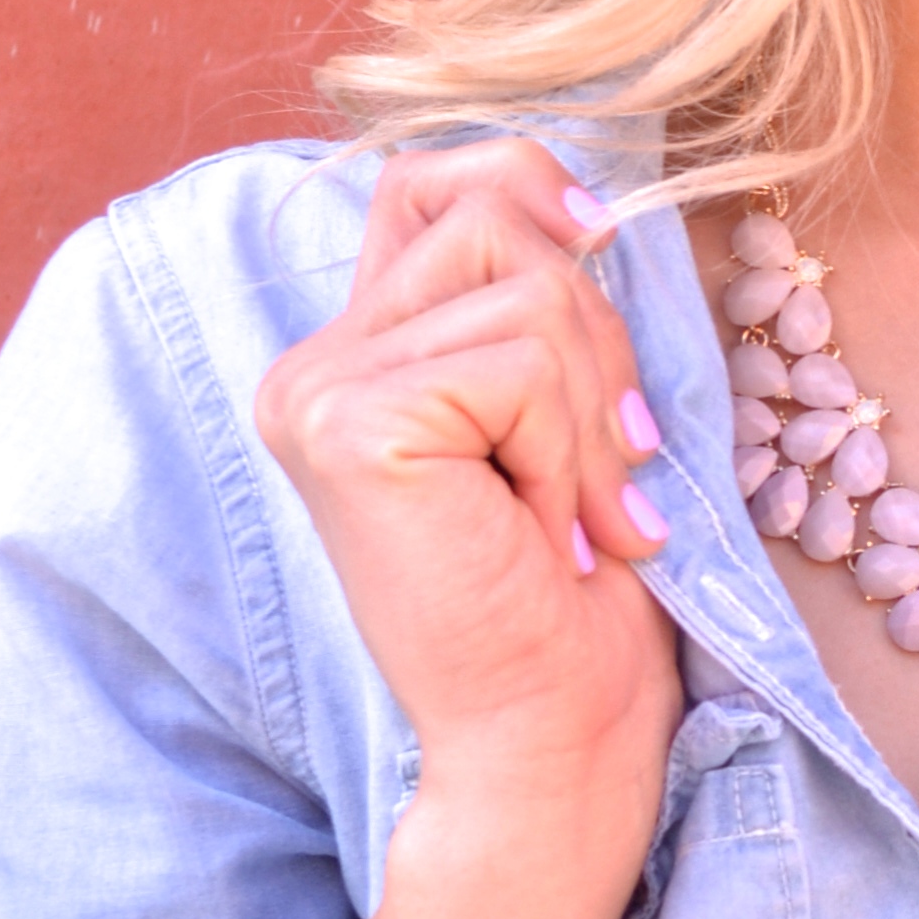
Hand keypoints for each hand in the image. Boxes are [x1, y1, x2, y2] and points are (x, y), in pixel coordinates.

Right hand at [254, 142, 682, 862]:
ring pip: (525, 292)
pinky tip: (550, 539)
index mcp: (352, 357)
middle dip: (597, 342)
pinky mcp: (347, 423)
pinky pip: (519, 363)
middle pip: (494, 224)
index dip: (528, 183)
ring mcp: (315, 390)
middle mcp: (310, 364)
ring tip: (579, 519)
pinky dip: (569, 451)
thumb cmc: (574, 595)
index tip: (603, 242)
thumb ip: (534, 306)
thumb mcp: (562, 414)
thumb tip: (588, 205)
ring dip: (592, 415)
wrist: (550, 736)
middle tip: (609, 477)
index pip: (428, 183)